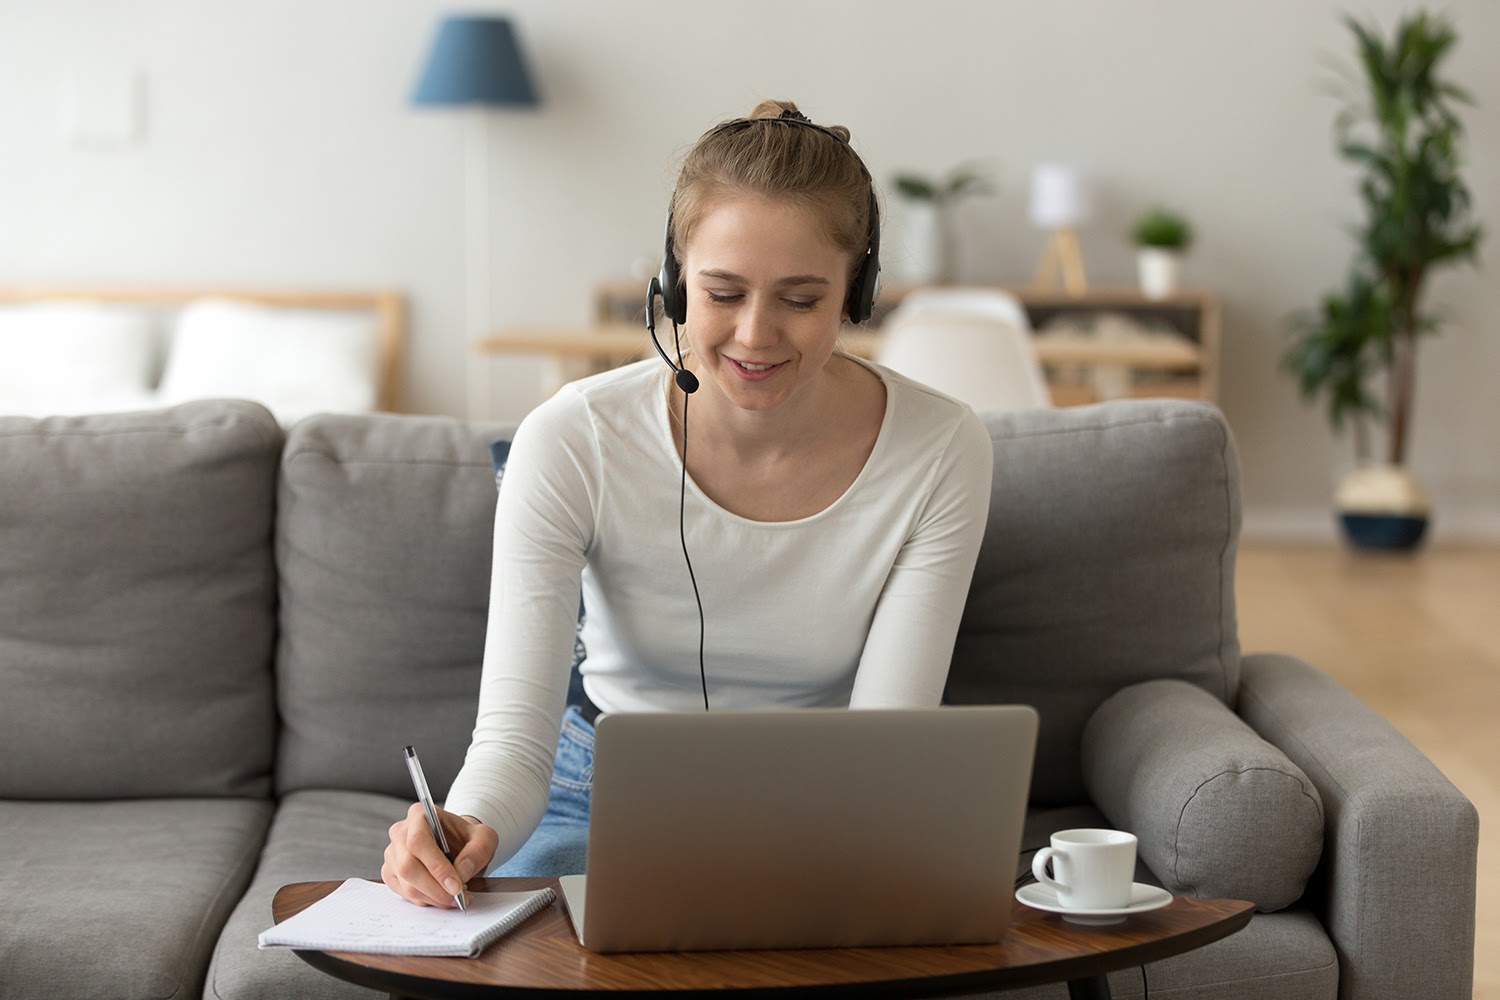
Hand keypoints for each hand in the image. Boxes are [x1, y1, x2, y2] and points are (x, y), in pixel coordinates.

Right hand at [383, 802, 498, 907]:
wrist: (459, 846)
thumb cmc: (468, 839)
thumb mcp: (485, 838)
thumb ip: (478, 851)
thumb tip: (461, 871)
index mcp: (419, 814)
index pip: (418, 841)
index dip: (436, 867)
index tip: (457, 886)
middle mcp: (400, 832)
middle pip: (408, 866)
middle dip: (436, 888)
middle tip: (459, 898)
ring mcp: (392, 854)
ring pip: (406, 884)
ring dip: (433, 898)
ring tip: (456, 898)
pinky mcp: (391, 873)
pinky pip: (404, 894)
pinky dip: (426, 900)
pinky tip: (442, 897)